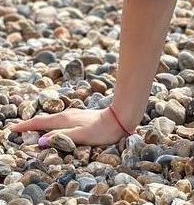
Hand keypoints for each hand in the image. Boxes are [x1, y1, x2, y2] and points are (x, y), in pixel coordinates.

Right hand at [9, 107, 127, 146]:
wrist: (120, 119)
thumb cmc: (101, 130)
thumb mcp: (80, 136)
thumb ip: (61, 137)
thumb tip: (41, 140)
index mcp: (64, 120)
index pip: (40, 122)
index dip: (26, 126)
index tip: (12, 128)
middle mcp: (67, 115)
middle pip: (44, 119)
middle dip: (30, 124)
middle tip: (17, 129)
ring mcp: (74, 115)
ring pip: (53, 119)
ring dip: (41, 123)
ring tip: (30, 128)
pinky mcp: (80, 117)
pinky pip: (60, 120)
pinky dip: (51, 123)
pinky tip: (53, 126)